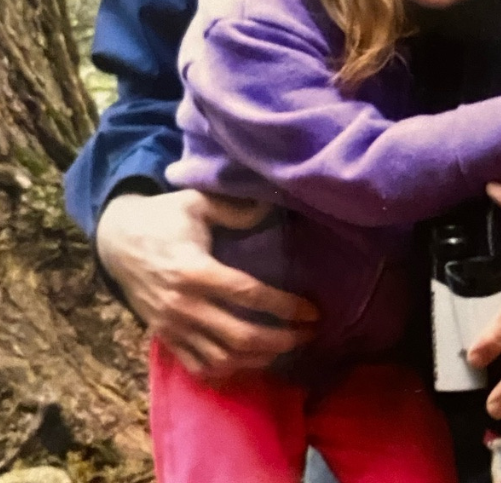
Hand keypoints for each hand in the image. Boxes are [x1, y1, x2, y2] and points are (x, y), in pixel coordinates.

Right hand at [96, 189, 318, 379]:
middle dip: (280, 340)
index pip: (248, 295)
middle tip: (309, 335)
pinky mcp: (165, 338)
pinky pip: (198, 366)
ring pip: (222, 358)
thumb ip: (236, 210)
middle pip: (240, 336)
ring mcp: (172, 327)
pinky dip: (228, 370)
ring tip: (288, 348)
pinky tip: (252, 362)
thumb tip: (272, 209)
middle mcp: (184, 306)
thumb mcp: (197, 202)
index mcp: (195, 271)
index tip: (313, 311)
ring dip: (259, 358)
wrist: (115, 241)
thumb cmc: (162, 218)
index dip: (284, 306)